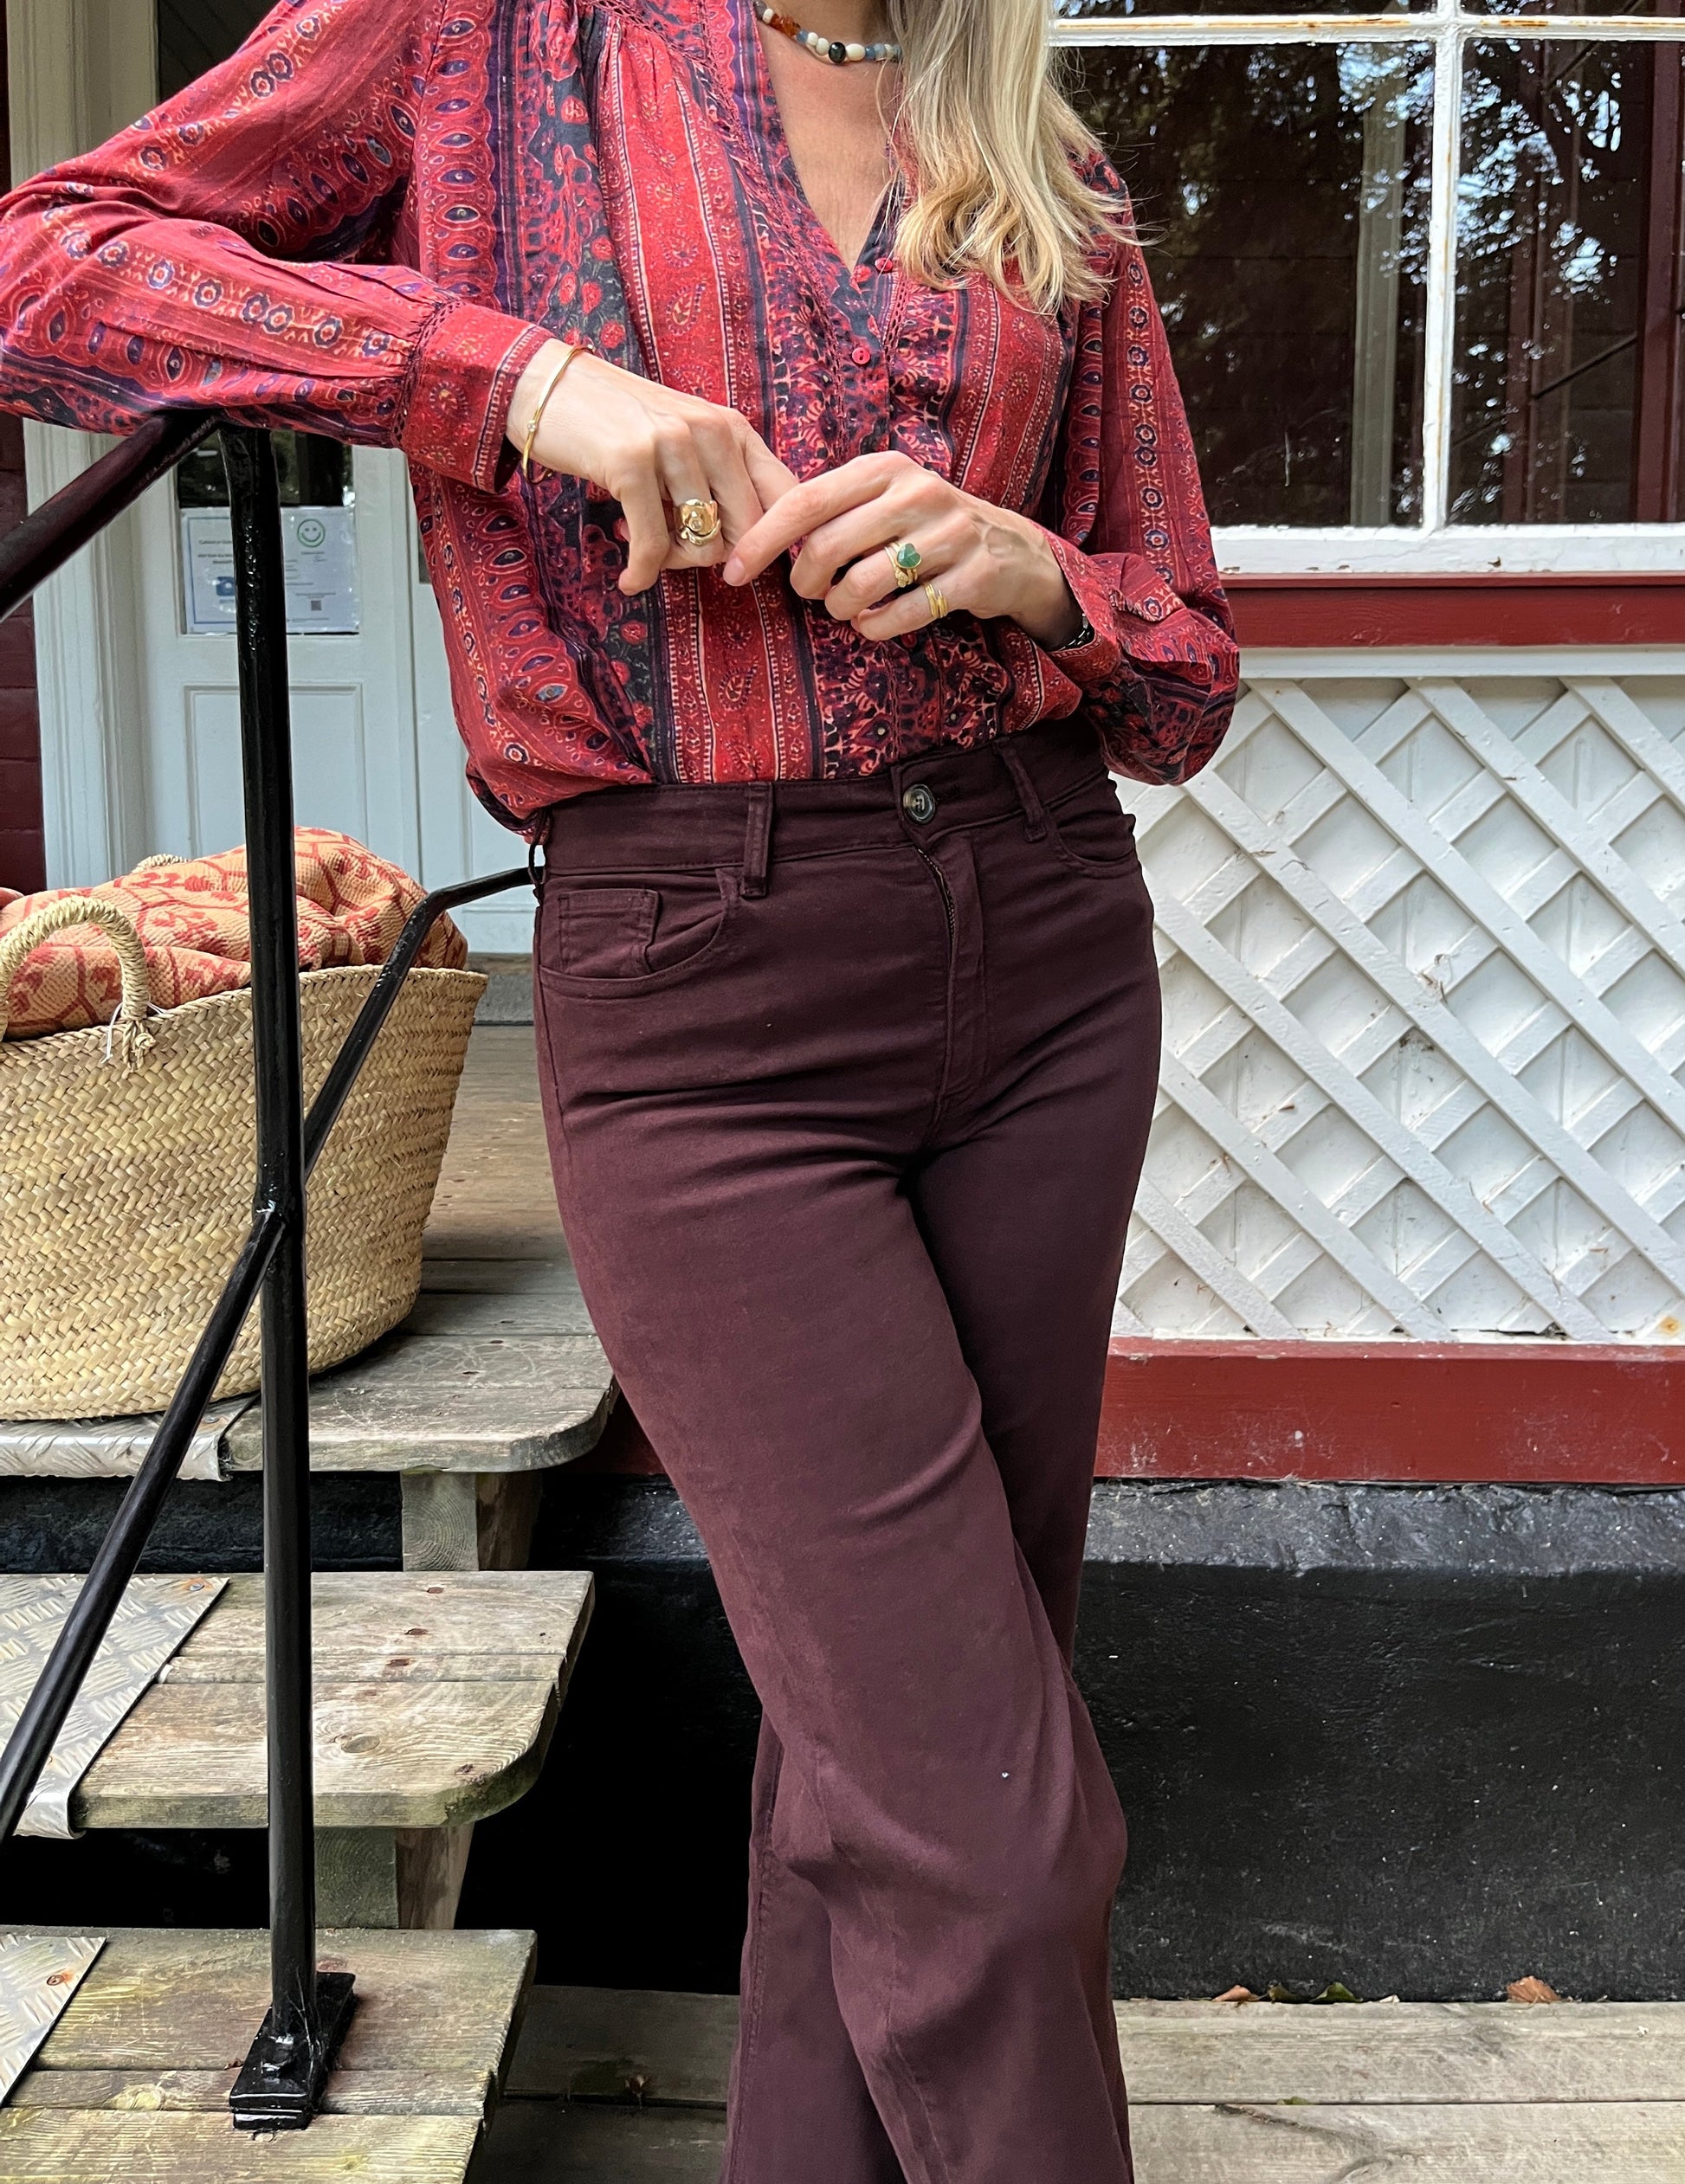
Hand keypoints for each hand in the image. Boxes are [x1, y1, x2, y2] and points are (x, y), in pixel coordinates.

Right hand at [507, 341, 798, 593]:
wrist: (545, 387)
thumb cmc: (616, 424)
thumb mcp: (682, 440)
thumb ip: (719, 478)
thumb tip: (752, 546)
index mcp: (731, 426)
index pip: (786, 495)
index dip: (775, 542)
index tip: (744, 565)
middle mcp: (710, 430)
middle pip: (748, 529)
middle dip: (717, 558)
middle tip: (678, 556)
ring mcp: (671, 444)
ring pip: (704, 542)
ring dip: (674, 563)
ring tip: (648, 552)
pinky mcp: (631, 463)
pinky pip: (654, 544)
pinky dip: (642, 571)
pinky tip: (631, 579)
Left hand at [723, 451, 1081, 649]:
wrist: (1009, 549)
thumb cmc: (923, 526)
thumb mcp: (881, 498)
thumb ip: (830, 508)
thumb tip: (756, 540)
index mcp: (883, 469)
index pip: (804, 500)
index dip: (761, 541)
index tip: (733, 572)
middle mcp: (915, 493)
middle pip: (826, 547)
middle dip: (804, 582)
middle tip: (808, 593)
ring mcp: (947, 535)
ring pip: (860, 585)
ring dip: (838, 609)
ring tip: (844, 608)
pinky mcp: (970, 577)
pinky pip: (899, 615)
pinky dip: (874, 628)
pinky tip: (872, 622)